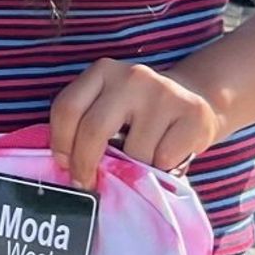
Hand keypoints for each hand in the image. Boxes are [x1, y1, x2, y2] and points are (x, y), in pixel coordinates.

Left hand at [49, 58, 221, 188]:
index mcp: (103, 71)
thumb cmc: (140, 113)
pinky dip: (161, 168)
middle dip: (85, 164)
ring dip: (134, 168)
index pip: (67, 107)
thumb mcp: (109, 106)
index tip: (64, 165)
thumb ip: (86, 125)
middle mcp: (132, 76)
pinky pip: (163, 159)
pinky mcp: (193, 113)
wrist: (194, 98)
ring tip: (143, 158)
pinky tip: (167, 154)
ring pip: (134, 152)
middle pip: (93, 129)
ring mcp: (164, 93)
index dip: (60, 142)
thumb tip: (67, 168)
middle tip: (85, 183)